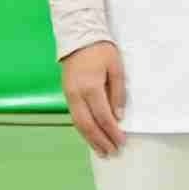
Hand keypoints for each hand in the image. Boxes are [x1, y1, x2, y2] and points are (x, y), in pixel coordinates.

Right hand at [58, 38, 128, 157]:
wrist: (78, 37)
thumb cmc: (101, 50)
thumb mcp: (116, 68)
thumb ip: (118, 92)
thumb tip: (118, 116)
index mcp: (90, 87)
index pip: (103, 116)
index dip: (112, 131)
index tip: (122, 141)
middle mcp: (77, 95)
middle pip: (88, 125)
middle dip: (100, 140)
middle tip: (112, 152)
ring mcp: (69, 95)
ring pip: (78, 123)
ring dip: (90, 139)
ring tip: (101, 151)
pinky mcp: (67, 94)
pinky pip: (75, 116)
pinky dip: (83, 129)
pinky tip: (91, 136)